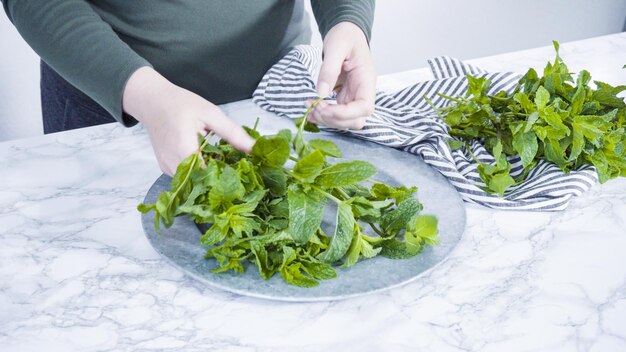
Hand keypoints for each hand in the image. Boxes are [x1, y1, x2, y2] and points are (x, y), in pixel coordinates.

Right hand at [123, 67, 254, 175]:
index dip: (226, 178)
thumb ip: (233, 133)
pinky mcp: (165, 168)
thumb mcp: (211, 114)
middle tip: (234, 166)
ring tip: (219, 158)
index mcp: (185, 150)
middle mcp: (173, 164)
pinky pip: (186, 176)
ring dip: (208, 174)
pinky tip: (205, 157)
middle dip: (220, 177)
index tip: (241, 173)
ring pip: (194, 181)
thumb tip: (254, 148)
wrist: (152, 101)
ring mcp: (167, 168)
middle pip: (202, 182)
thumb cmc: (180, 104)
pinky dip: (197, 170)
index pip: (209, 178)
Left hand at [306, 22, 375, 129]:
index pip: (365, 107)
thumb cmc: (345, 36)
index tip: (325, 107)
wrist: (346, 32)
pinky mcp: (344, 98)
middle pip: (356, 120)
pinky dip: (323, 117)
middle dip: (334, 119)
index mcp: (367, 80)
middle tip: (314, 106)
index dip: (345, 114)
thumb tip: (321, 93)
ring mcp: (353, 97)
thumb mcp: (336, 47)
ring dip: (327, 120)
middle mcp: (363, 92)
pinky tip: (311, 111)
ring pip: (345, 121)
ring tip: (309, 107)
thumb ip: (329, 70)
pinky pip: (336, 115)